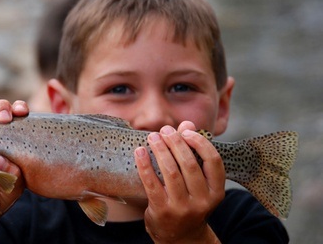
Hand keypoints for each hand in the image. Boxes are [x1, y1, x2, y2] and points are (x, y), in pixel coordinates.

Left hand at [134, 121, 224, 242]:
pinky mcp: (162, 210)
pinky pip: (151, 183)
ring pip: (171, 172)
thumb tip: (187, 123)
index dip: (200, 143)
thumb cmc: (189, 201)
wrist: (179, 236)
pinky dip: (145, 165)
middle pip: (190, 164)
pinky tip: (140, 151)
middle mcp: (202, 201)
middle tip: (165, 130)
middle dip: (176, 143)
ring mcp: (182, 208)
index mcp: (216, 192)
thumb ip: (193, 152)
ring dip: (160, 150)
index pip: (214, 161)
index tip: (186, 131)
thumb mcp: (197, 182)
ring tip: (152, 137)